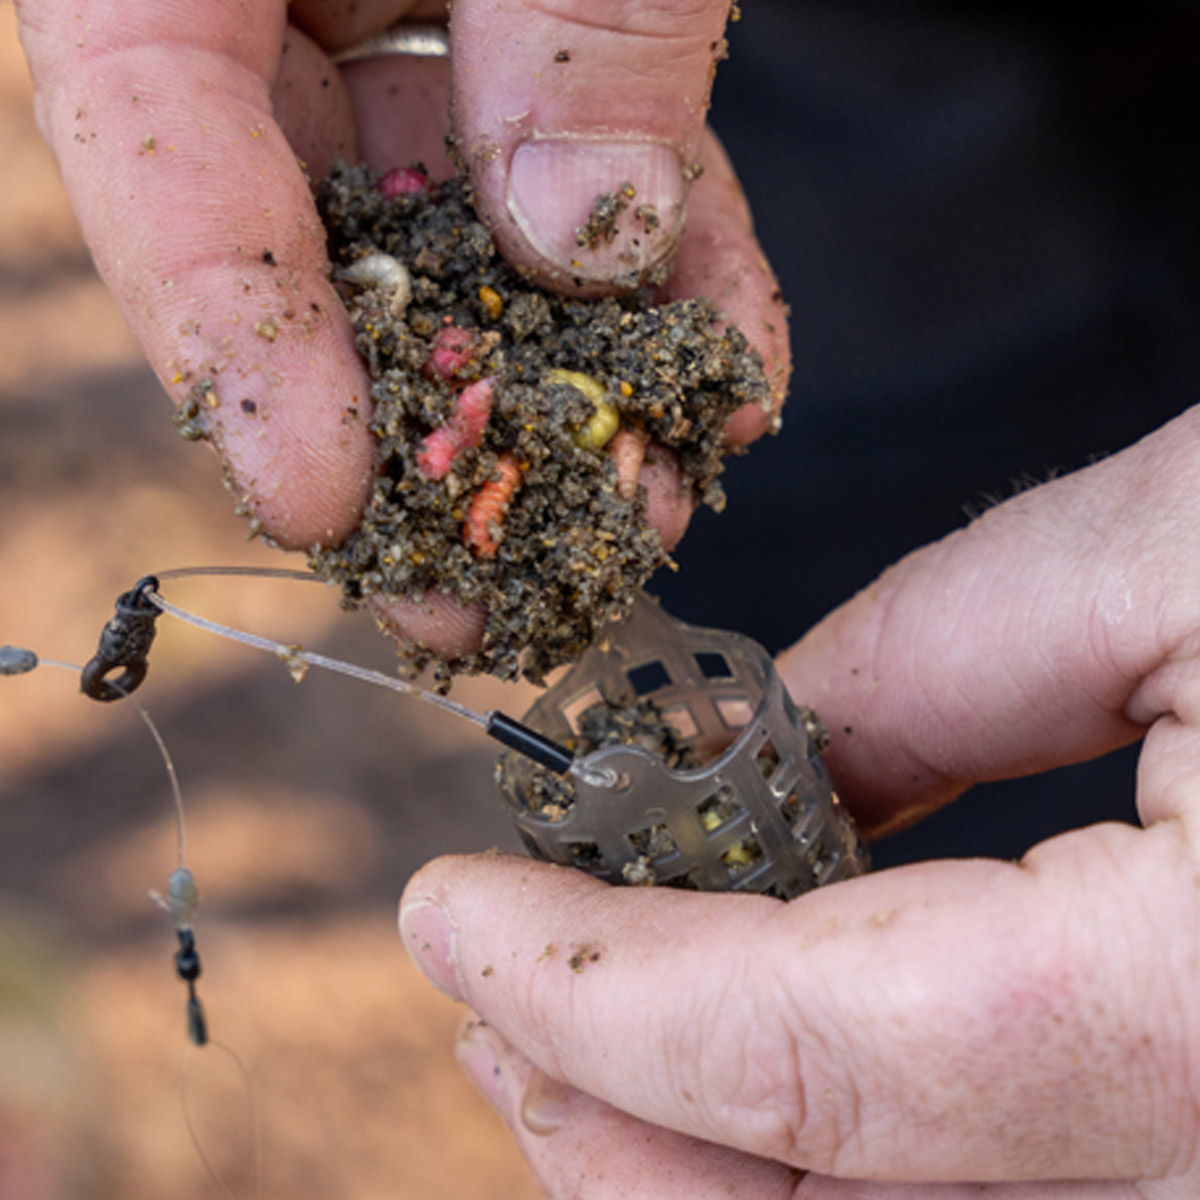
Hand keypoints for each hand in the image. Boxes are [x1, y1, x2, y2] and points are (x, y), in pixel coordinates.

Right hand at [16, 0, 787, 656]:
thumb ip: (562, 15)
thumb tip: (588, 237)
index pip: (168, 176)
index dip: (242, 359)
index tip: (320, 510)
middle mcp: (278, 17)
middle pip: (333, 267)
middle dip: (430, 440)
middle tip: (486, 591)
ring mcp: (411, 49)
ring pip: (478, 261)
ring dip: (571, 401)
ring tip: (642, 520)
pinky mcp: (534, 65)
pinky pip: (598, 193)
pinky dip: (671, 286)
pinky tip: (728, 380)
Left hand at [399, 405, 1199, 1195]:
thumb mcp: (1162, 555)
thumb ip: (932, 662)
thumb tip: (745, 754)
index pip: (808, 1046)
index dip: (589, 988)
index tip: (451, 921)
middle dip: (614, 1122)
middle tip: (488, 1016)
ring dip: (707, 1168)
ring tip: (584, 1063)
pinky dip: (845, 1158)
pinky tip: (761, 1068)